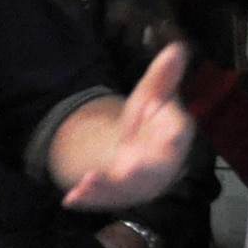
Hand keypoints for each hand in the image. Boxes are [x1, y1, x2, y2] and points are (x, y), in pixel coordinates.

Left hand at [62, 43, 193, 210]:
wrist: (132, 153)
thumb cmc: (149, 124)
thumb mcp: (152, 95)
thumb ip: (162, 76)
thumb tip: (177, 47)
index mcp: (172, 136)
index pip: (178, 134)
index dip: (176, 135)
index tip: (173, 134)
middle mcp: (158, 164)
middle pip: (154, 170)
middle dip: (142, 172)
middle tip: (127, 171)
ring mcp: (135, 183)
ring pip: (125, 189)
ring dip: (106, 188)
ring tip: (86, 184)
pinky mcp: (114, 194)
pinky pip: (100, 199)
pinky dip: (85, 200)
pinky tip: (69, 199)